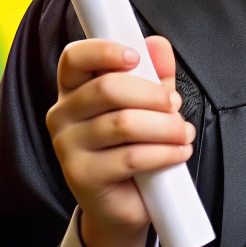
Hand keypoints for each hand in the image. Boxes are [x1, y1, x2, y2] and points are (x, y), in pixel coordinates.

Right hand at [45, 35, 194, 246]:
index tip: (135, 56)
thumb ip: (155, 72)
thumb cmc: (135, 143)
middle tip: (175, 105)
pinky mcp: (82, 176)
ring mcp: (68, 146)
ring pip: (123, 123)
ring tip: (182, 132)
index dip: (104, 51)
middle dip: (152, 94)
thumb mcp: (148, 101)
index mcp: (74, 87)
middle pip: (107, 88)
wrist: (127, 202)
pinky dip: (163, 152)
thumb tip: (159, 45)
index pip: (74, 58)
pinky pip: (130, 157)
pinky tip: (178, 152)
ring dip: (164, 126)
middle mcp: (63, 114)